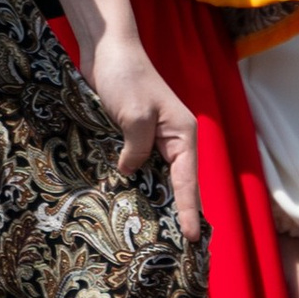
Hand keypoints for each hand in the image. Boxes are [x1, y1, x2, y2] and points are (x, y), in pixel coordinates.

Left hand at [88, 27, 201, 237]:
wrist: (107, 49)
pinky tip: (125, 202)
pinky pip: (137, 166)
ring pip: (156, 177)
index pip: (187, 182)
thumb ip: (136, 150)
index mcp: (182, 134)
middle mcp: (172, 140)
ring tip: (151, 234)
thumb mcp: (134, 116)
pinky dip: (133, 183)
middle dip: (175, 212)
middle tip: (175, 247)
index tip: (191, 238)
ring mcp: (153, 138)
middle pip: (176, 184)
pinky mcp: (133, 136)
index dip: (188, 211)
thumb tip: (129, 172)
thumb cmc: (126, 77)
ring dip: (151, 199)